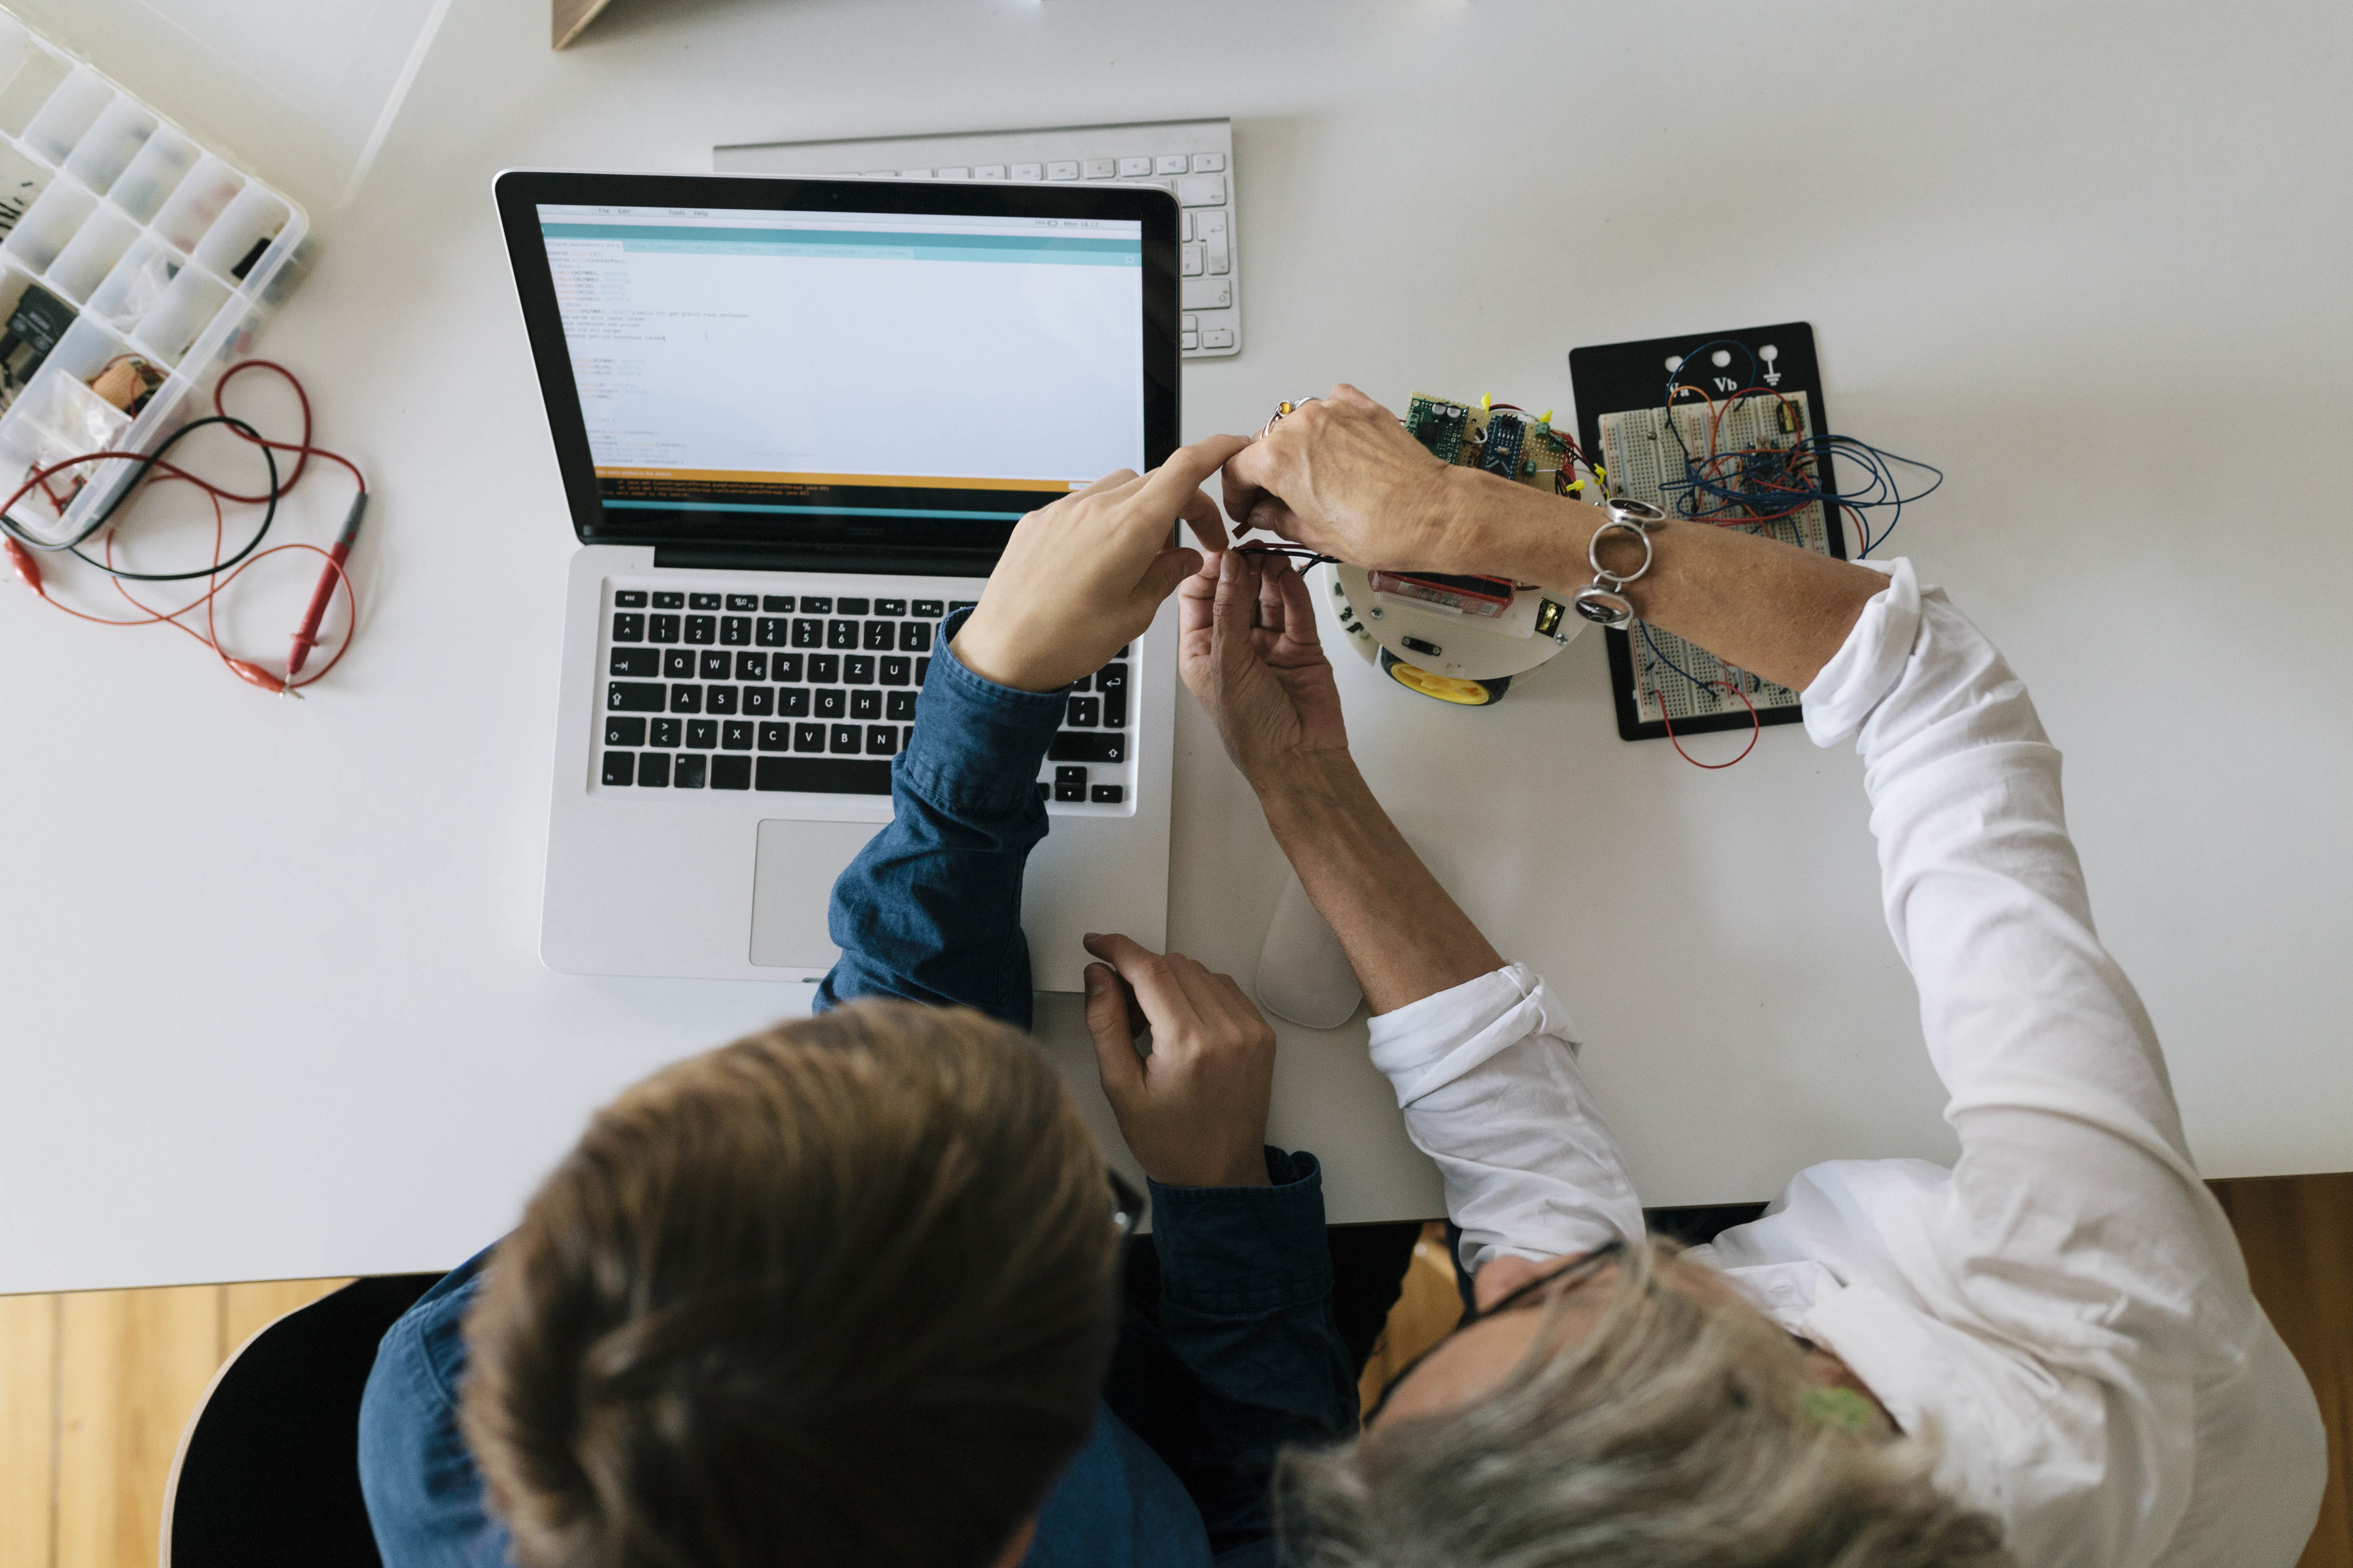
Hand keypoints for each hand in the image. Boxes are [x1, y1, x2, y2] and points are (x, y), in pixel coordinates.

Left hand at [953, 434, 1247, 691]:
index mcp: (1130, 529)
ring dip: (1143, 508)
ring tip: (1144, 552)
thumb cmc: (1063, 640)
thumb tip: (1186, 559)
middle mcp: (1096, 508)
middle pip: (1157, 480)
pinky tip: (1101, 556)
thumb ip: (1167, 576)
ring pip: (1120, 488)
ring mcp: (1063, 510)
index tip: (1233, 446)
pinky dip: (1104, 519)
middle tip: (1196, 541)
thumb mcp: (1135, 615)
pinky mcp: (1039, 520)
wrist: (1002, 652)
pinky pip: (1083, 504)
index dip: (1216, 451)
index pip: (1185, 468)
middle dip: (1185, 503)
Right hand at [1083, 933, 1274, 1188]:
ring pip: (1198, 971)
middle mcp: (1227, 1030)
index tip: (1096, 944)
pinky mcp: (1261, 1033)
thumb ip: (1105, 1024)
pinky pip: (1222, 988)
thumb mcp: (1120, 1089)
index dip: (1117, 949)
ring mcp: (1250, 1029)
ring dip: (1167, 982)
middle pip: (1173, 965)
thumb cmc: (1170, 1143)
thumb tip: (1097, 974)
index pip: (1150, 970)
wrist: (1221, 1176)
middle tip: (1118, 1006)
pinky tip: (1180, 1024)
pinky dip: (1196, 992)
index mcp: (1189, 1044)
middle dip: (1138, 971)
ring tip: (1151, 1026)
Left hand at [1178, 547, 1348, 788]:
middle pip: (1235, 592)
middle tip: (1250, 549)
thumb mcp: (1227, 663)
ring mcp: (1269, 644)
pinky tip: (1288, 572)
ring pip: (1267, 596)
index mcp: (1202, 651)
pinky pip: (1296, 610)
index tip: (1220, 551)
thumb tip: (1228, 565)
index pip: (1198, 598)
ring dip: (1268, 574)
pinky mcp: (1301, 647)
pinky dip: (1293, 589)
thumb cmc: (1251, 729)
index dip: (1207, 572)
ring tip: (1271, 556)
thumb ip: (1228, 610)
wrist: (1298, 759)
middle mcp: (1235, 645)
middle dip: (1242, 569)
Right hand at [1219, 384, 1469, 569]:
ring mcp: (1334, 412)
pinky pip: (1332, 407)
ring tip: (1313, 479)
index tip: (1245, 506)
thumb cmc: (1383, 528)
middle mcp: (1302, 426)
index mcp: (1279, 459)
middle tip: (1276, 499)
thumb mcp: (1314, 536)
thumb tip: (1265, 513)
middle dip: (1266, 473)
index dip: (1235, 495)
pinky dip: (1329, 426)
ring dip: (1297, 449)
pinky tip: (1338, 450)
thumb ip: (1278, 519)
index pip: (1236, 469)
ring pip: (1298, 425)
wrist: (1433, 514)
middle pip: (1265, 444)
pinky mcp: (1362, 408)